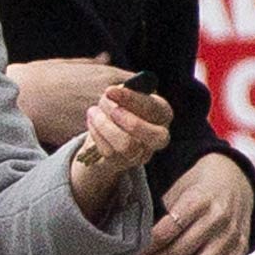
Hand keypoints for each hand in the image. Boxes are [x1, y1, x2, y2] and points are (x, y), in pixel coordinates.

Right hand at [13, 55, 132, 149]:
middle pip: (138, 111)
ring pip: (123, 129)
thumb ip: (94, 64)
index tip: (133, 103)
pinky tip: (93, 142)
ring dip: (120, 132)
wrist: (20, 96)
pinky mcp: (85, 134)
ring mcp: (99, 116)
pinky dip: (101, 143)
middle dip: (134, 117)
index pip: (142, 87)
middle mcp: (108, 96)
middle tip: (127, 122)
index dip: (141, 97)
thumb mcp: (69, 64)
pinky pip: (104, 142)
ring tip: (110, 133)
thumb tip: (107, 58)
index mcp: (108, 76)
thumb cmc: (42, 76)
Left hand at [68, 82, 172, 220]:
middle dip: (128, 120)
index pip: (154, 108)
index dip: (131, 98)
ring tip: (93, 111)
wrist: (109, 129)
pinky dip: (96, 134)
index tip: (110, 91)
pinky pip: (109, 152)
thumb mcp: (124, 95)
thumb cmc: (120, 104)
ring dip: (105, 126)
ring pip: (127, 146)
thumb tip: (113, 92)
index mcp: (163, 112)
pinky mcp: (123, 163)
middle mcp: (159, 136)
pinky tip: (92, 122)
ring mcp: (143, 152)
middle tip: (108, 108)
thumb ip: (123, 92)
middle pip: (152, 135)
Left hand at [131, 151, 254, 254]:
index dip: (147, 248)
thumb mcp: (179, 188)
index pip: (168, 230)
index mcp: (199, 200)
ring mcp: (231, 237)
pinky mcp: (240, 250)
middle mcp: (218, 219)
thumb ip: (163, 212)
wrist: (237, 179)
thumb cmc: (201, 186)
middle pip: (180, 252)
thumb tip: (137, 238)